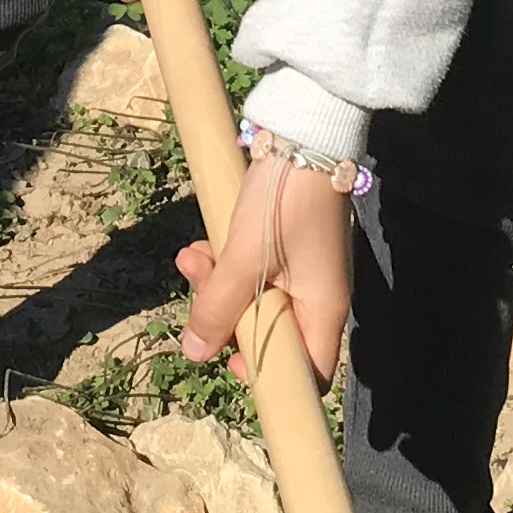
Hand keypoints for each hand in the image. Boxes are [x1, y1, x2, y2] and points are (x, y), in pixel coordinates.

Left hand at [175, 150, 361, 384]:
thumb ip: (218, 307)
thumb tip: (195, 353)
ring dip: (217, 284)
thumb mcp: (242, 259)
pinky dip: (224, 263)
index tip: (231, 358)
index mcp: (322, 309)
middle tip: (199, 286)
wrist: (300, 135)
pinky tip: (200, 246)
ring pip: (252, 299)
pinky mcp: (284, 247)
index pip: (310, 372)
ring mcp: (300, 271)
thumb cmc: (282, 202)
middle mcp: (316, 296)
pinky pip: (250, 271)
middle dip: (225, 315)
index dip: (272, 377)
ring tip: (190, 257)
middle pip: (269, 333)